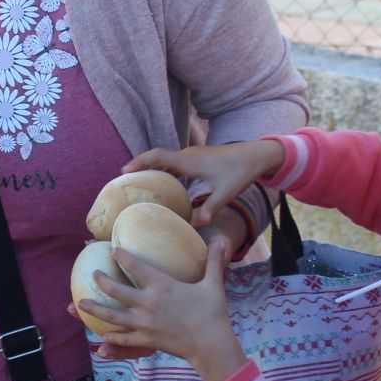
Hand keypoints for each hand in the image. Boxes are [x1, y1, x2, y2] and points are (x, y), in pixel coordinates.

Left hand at [78, 240, 247, 380]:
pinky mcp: (146, 340)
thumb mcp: (213, 284)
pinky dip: (113, 336)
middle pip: (117, 290)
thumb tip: (222, 241)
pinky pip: (125, 338)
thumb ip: (214, 262)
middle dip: (102, 281)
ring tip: (81, 304)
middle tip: (94, 274)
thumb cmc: (213, 313)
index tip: (113, 250)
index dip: (122, 257)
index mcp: (162, 286)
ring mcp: (145, 323)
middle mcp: (148, 303)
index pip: (136, 267)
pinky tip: (103, 335)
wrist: (210, 344)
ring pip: (113, 315)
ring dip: (95, 309)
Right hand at [126, 140, 285, 227]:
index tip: (123, 171)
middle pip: (157, 158)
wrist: (257, 155)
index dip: (139, 163)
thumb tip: (198, 225)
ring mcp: (193, 155)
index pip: (158, 157)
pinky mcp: (199, 158)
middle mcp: (188, 155)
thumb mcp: (225, 193)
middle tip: (125, 181)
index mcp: (189, 161)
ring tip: (140, 183)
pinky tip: (165, 185)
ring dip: (153, 169)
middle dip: (140, 167)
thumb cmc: (240, 172)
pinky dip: (165, 170)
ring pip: (166, 160)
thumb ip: (210, 208)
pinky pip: (175, 163)